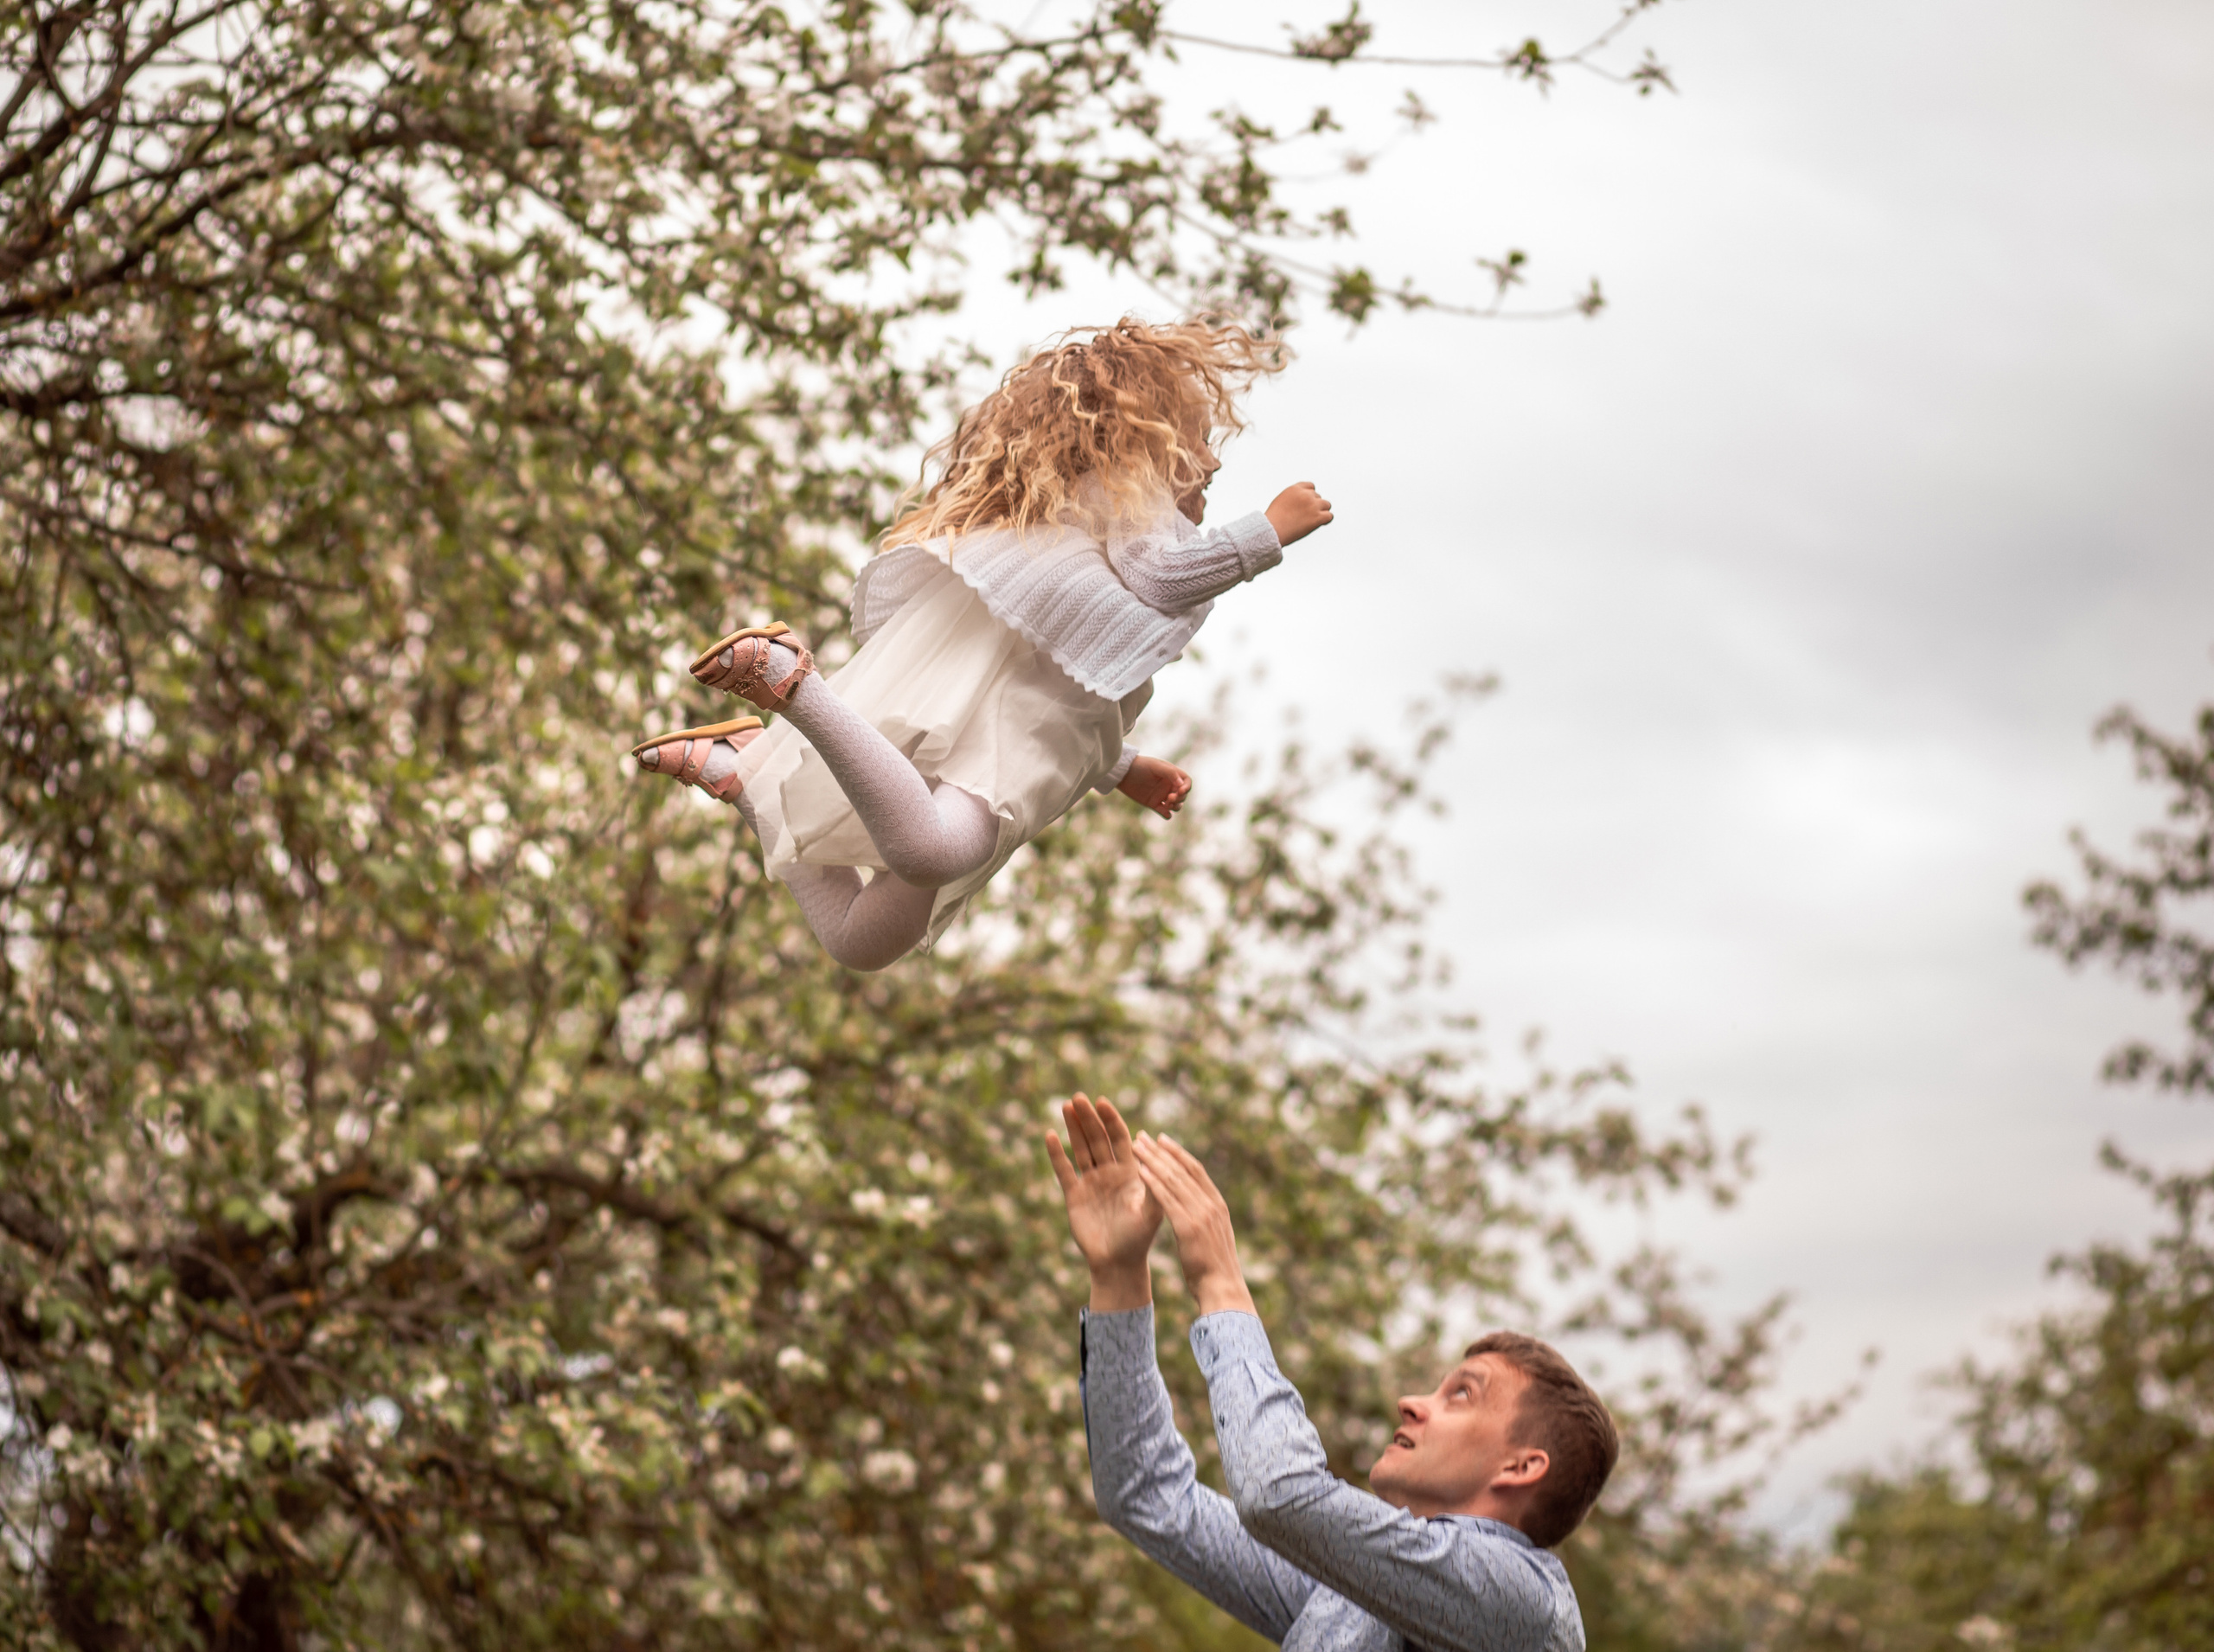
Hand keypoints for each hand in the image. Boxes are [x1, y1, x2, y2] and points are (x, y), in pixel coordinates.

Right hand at [1046, 1095, 1162, 1311]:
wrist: (1118, 1264)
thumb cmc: (1139, 1238)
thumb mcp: (1152, 1211)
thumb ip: (1155, 1185)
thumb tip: (1155, 1155)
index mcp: (1131, 1171)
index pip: (1120, 1138)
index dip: (1111, 1119)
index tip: (1102, 1101)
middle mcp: (1110, 1172)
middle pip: (1098, 1138)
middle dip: (1089, 1118)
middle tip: (1078, 1097)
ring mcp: (1091, 1182)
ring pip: (1081, 1149)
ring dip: (1074, 1128)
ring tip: (1066, 1106)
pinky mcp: (1074, 1196)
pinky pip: (1064, 1170)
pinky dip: (1057, 1154)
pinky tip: (1051, 1135)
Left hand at [1116, 754, 1192, 819]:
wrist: (1123, 773)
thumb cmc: (1140, 766)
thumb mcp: (1156, 766)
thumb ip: (1170, 773)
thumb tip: (1181, 784)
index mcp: (1171, 775)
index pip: (1186, 782)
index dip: (1187, 787)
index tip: (1180, 791)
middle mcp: (1168, 786)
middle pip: (1183, 795)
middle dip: (1180, 798)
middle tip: (1169, 798)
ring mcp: (1161, 795)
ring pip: (1176, 805)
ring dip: (1175, 806)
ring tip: (1166, 804)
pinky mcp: (1153, 804)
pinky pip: (1165, 812)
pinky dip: (1167, 815)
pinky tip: (1165, 813)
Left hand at [1130, 1133, 1257, 1317]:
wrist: (1222, 1289)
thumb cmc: (1214, 1268)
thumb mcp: (1214, 1236)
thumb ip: (1205, 1218)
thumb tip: (1194, 1208)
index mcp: (1218, 1205)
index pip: (1196, 1170)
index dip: (1178, 1153)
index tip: (1162, 1140)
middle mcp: (1211, 1204)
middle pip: (1183, 1169)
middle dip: (1161, 1150)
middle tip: (1142, 1135)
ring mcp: (1201, 1214)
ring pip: (1174, 1179)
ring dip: (1153, 1160)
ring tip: (1136, 1146)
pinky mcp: (1188, 1226)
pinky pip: (1167, 1199)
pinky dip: (1153, 1182)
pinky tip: (1140, 1171)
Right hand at [1264, 482, 1332, 547]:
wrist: (1272, 530)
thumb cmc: (1273, 520)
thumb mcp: (1281, 501)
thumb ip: (1293, 497)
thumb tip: (1302, 502)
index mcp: (1295, 489)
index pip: (1310, 486)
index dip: (1310, 495)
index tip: (1306, 504)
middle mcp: (1306, 495)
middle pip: (1318, 497)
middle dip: (1314, 505)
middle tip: (1304, 517)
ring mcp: (1313, 505)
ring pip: (1326, 505)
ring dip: (1322, 511)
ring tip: (1312, 520)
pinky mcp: (1318, 517)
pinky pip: (1329, 516)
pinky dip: (1326, 520)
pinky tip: (1319, 524)